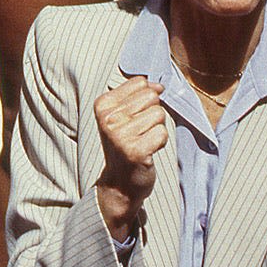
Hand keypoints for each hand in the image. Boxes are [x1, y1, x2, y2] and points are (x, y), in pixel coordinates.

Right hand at [94, 76, 168, 239]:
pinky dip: (160, 142)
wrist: (120, 184)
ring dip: (157, 129)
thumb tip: (159, 86)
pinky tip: (148, 151)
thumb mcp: (122, 115)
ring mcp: (120, 135)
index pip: (140, 83)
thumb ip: (139, 94)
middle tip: (140, 131)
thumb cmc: (125, 146)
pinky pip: (163, 133)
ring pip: (159, 114)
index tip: (135, 117)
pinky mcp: (135, 151)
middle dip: (153, 113)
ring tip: (144, 141)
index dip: (145, 99)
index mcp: (103, 104)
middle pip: (152, 97)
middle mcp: (108, 118)